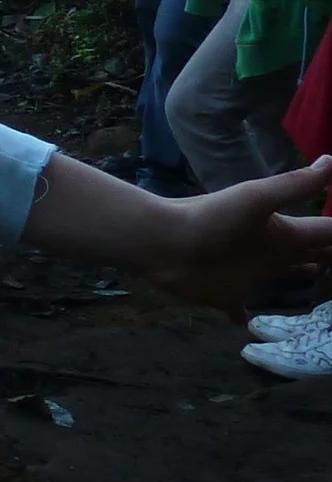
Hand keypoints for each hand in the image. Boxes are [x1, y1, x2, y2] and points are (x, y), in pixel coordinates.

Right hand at [144, 158, 331, 313]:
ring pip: (282, 277)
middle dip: (326, 250)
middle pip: (311, 255)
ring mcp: (253, 282)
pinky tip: (241, 317)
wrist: (166, 244)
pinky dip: (242, 311)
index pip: (328, 233)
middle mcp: (276, 263)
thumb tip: (331, 164)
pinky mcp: (228, 295)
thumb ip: (295, 183)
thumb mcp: (254, 194)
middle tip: (330, 247)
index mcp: (287, 239)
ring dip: (299, 272)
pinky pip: (239, 306)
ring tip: (312, 271)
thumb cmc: (210, 216)